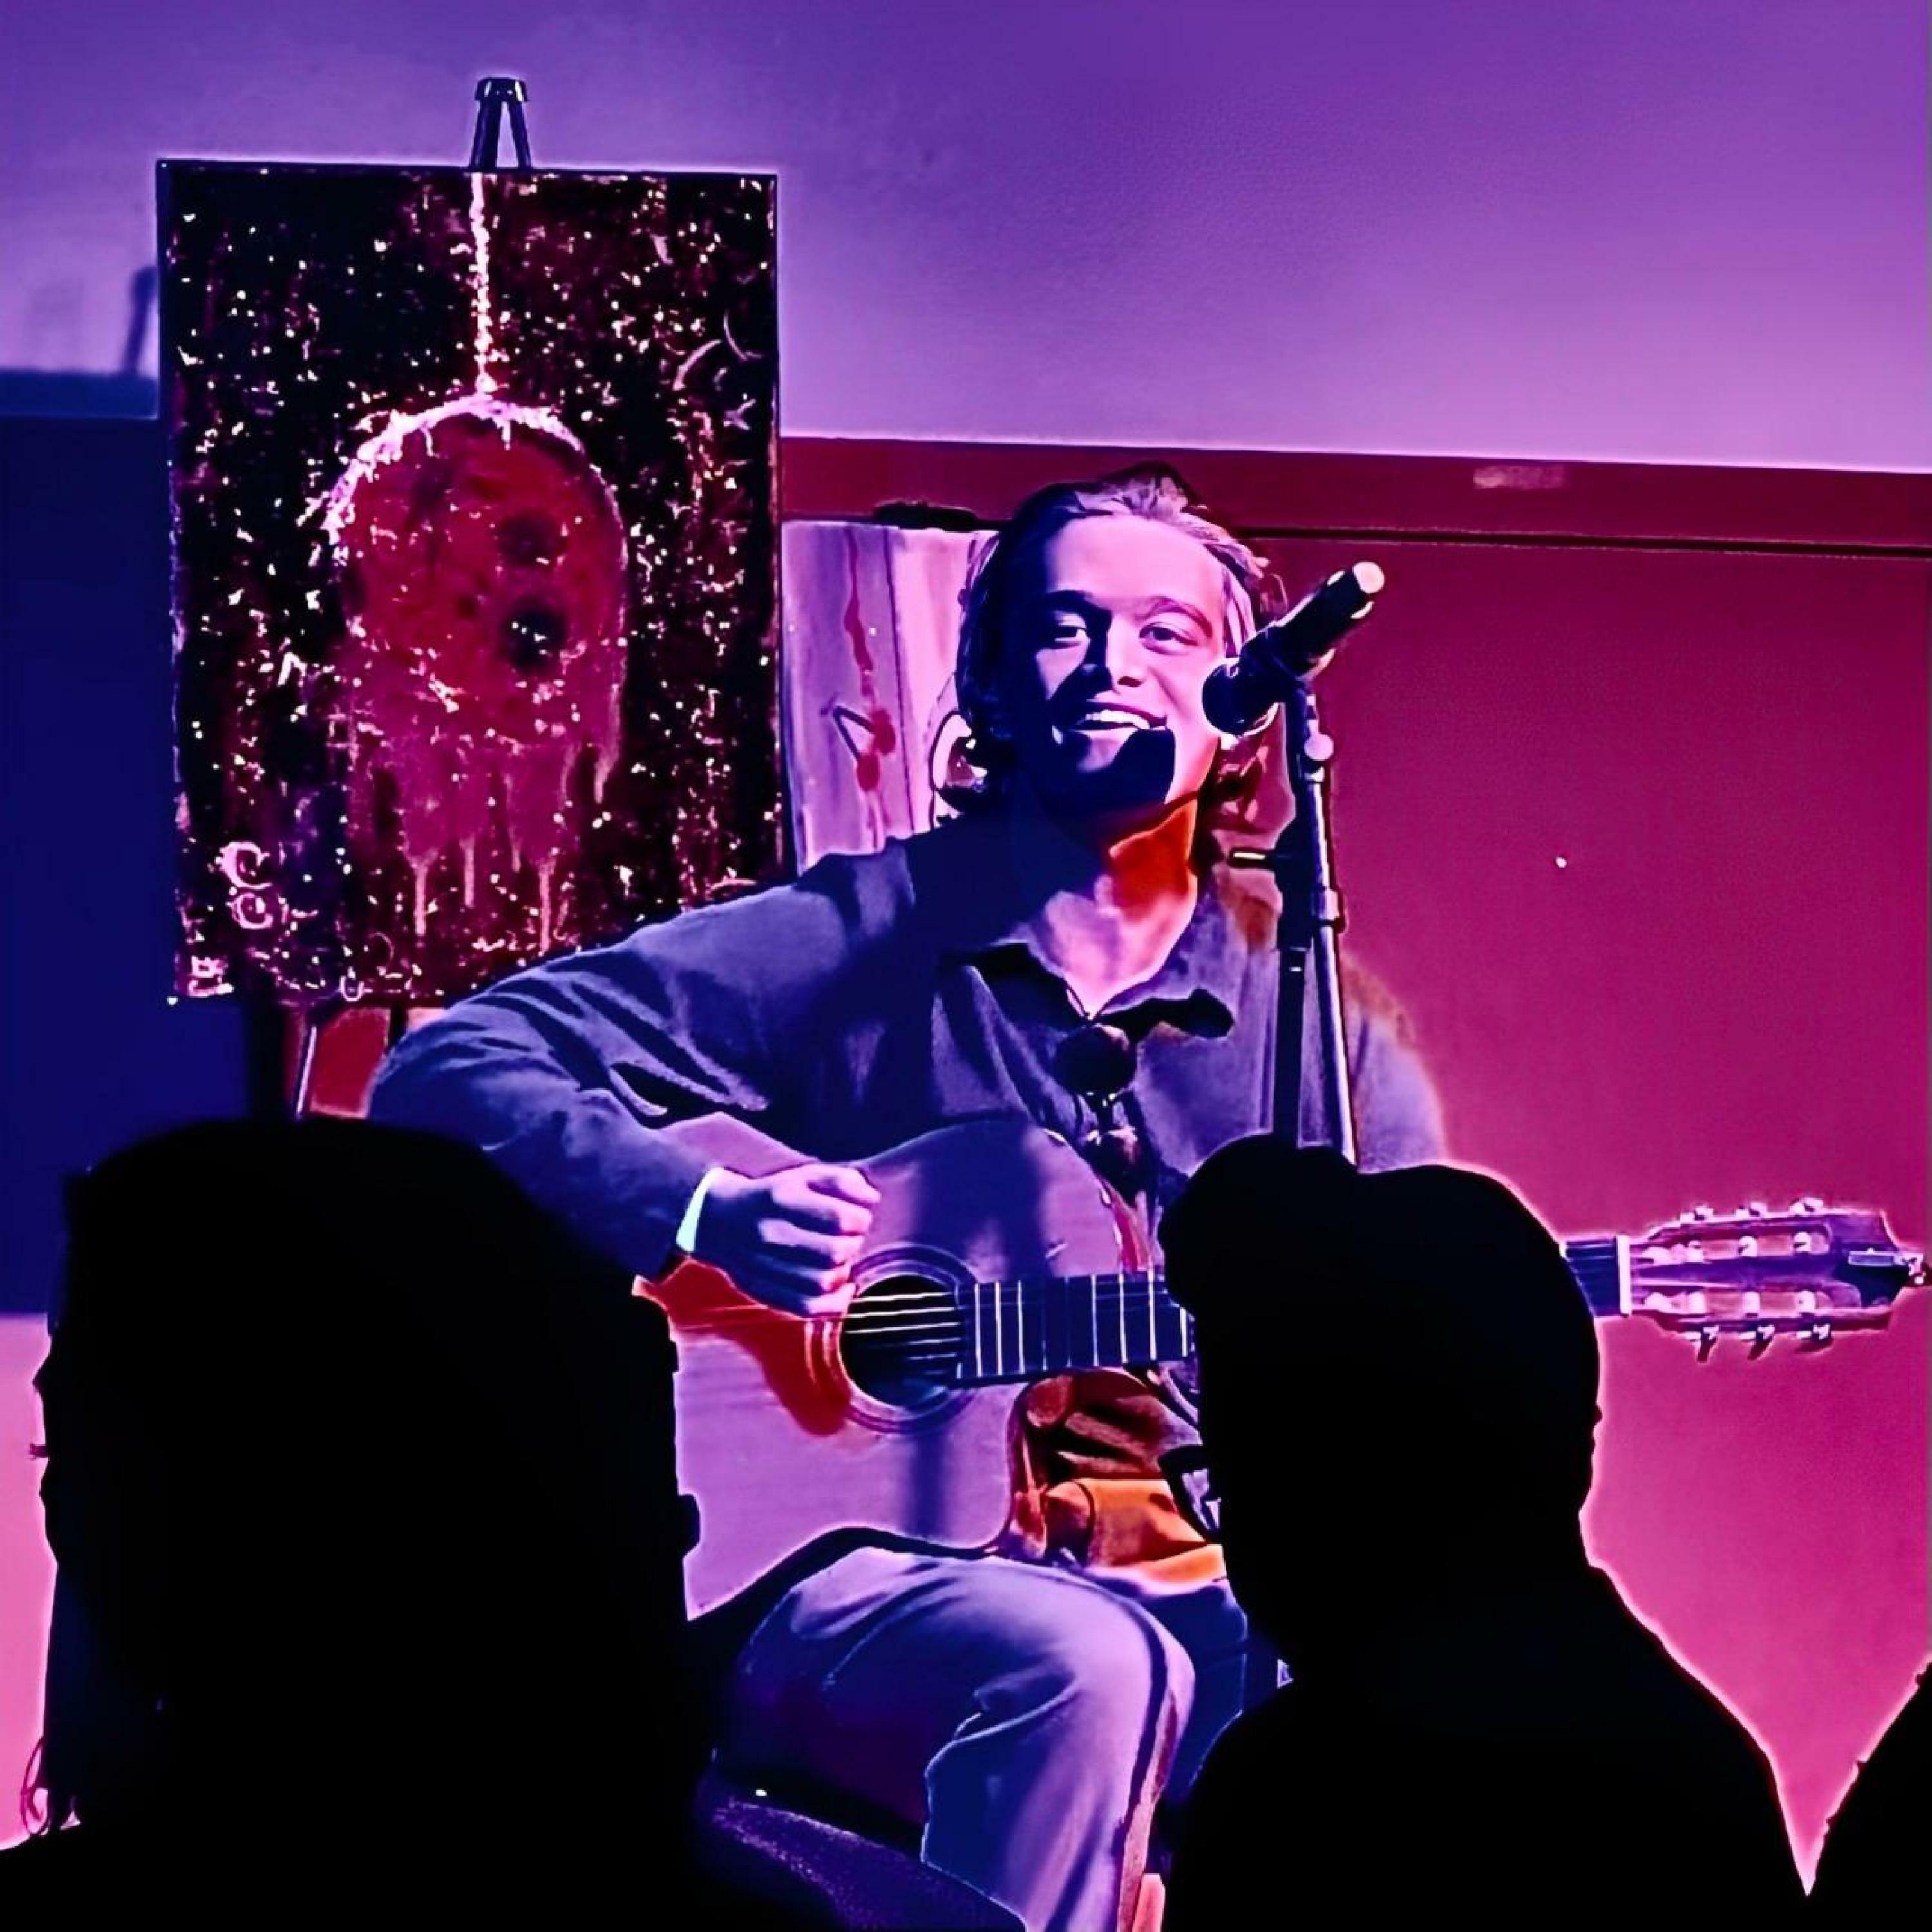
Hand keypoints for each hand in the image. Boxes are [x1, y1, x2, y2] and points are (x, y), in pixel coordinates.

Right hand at [690, 1162, 881, 1315]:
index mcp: (781, 1198)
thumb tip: (872, 1199)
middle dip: (853, 1244)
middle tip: (848, 1238)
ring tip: (839, 1258)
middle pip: (835, 1252)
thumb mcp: (804, 1175)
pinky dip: (835, 1302)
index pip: (840, 1218)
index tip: (857, 1218)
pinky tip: (843, 1287)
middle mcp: (770, 1233)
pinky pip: (809, 1307)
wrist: (720, 1221)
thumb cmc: (774, 1196)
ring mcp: (765, 1267)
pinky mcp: (765, 1292)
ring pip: (824, 1282)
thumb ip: (842, 1180)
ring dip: (844, 1270)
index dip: (860, 1220)